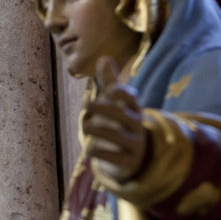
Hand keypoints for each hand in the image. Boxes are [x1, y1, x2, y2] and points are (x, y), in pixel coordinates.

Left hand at [84, 57, 146, 181]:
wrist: (132, 157)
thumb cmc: (119, 124)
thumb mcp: (115, 104)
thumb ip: (109, 82)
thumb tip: (104, 57)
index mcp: (132, 110)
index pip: (132, 99)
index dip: (124, 93)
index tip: (112, 89)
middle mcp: (136, 126)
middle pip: (123, 115)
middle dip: (105, 109)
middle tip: (86, 104)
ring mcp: (134, 145)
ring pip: (117, 136)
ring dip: (98, 130)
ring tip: (85, 126)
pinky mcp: (128, 162)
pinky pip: (115, 158)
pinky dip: (100, 153)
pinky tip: (88, 150)